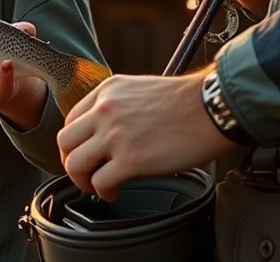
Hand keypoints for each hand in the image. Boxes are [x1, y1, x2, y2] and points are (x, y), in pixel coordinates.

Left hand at [57, 69, 234, 201]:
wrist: (213, 107)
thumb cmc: (188, 101)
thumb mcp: (140, 89)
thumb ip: (118, 105)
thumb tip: (108, 128)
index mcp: (107, 91)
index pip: (72, 120)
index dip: (74, 142)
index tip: (83, 153)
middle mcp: (105, 110)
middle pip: (65, 142)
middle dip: (70, 162)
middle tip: (84, 173)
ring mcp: (115, 135)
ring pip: (75, 163)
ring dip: (82, 180)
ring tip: (96, 185)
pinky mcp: (130, 159)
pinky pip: (100, 181)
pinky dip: (104, 191)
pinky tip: (114, 191)